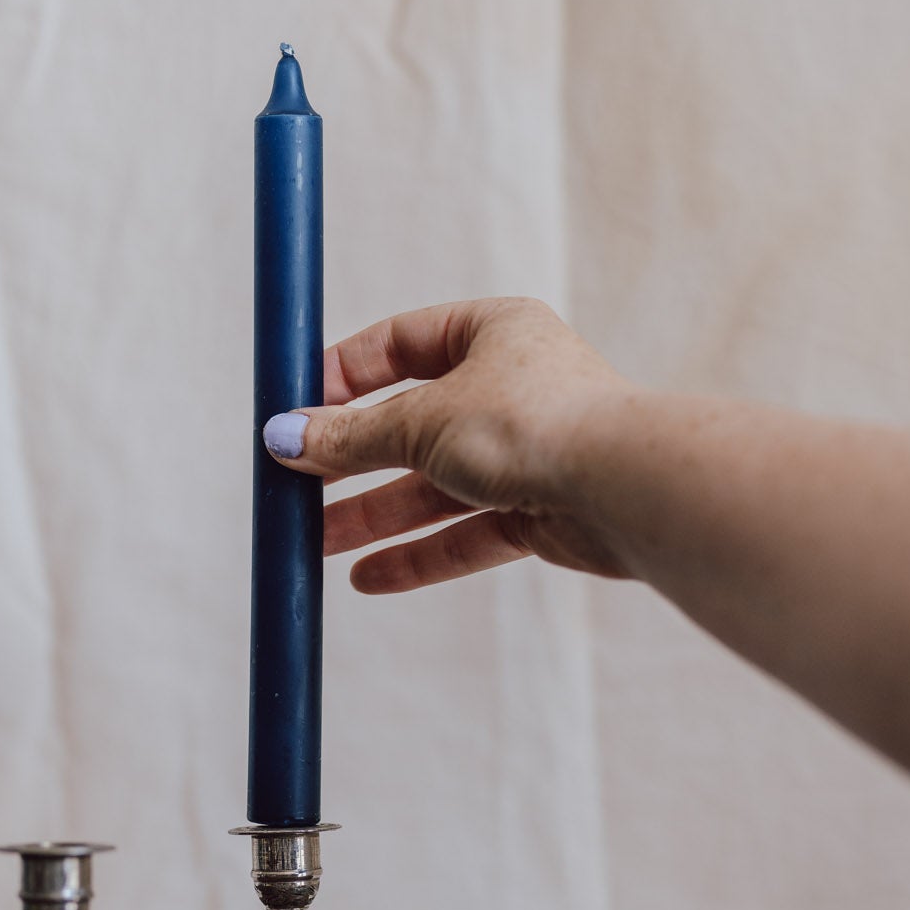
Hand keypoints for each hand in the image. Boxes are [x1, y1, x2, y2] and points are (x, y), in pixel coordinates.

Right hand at [263, 297, 633, 592]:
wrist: (627, 488)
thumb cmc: (533, 424)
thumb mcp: (420, 422)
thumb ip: (349, 436)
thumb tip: (282, 437)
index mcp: (491, 332)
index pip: (399, 344)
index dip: (342, 376)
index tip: (293, 410)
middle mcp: (511, 387)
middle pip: (410, 423)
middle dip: (349, 459)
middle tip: (291, 485)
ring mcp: (526, 453)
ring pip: (434, 485)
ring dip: (373, 514)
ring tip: (312, 543)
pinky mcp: (541, 512)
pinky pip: (466, 532)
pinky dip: (419, 553)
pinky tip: (368, 577)